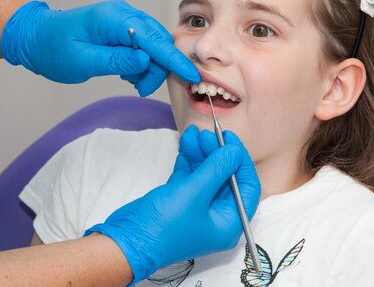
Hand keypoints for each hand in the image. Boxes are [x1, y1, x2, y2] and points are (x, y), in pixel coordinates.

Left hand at [0, 0, 199, 94]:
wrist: (36, 37)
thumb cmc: (53, 48)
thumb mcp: (82, 61)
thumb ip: (116, 60)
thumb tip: (145, 60)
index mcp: (114, 19)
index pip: (153, 39)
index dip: (173, 59)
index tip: (191, 74)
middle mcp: (124, 14)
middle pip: (158, 42)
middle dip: (158, 68)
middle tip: (140, 88)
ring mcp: (124, 19)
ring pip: (153, 45)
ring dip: (149, 67)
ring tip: (131, 81)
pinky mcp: (123, 28)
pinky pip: (144, 45)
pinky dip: (142, 62)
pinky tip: (128, 72)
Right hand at [85, 125, 260, 283]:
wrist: (127, 241)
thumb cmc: (163, 226)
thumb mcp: (194, 193)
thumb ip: (217, 169)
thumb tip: (235, 151)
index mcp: (229, 223)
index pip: (247, 187)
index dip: (240, 161)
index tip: (231, 140)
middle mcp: (216, 217)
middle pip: (226, 178)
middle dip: (217, 153)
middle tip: (208, 134)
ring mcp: (197, 208)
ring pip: (206, 174)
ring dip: (201, 152)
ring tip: (193, 132)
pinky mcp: (180, 201)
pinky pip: (191, 176)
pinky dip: (189, 159)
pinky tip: (186, 142)